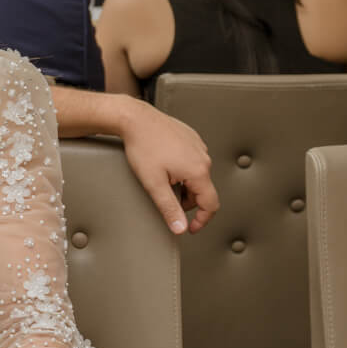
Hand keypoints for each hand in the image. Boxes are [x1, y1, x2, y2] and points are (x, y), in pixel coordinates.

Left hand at [119, 102, 218, 234]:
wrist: (135, 119)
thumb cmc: (143, 147)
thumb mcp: (153, 184)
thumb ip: (169, 208)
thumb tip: (180, 228)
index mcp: (199, 171)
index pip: (211, 205)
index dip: (202, 220)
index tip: (191, 228)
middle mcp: (204, 158)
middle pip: (203, 190)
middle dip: (187, 200)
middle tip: (166, 198)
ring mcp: (199, 146)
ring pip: (198, 175)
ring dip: (184, 184)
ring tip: (162, 178)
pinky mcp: (192, 138)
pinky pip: (193, 160)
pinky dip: (182, 169)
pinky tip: (165, 164)